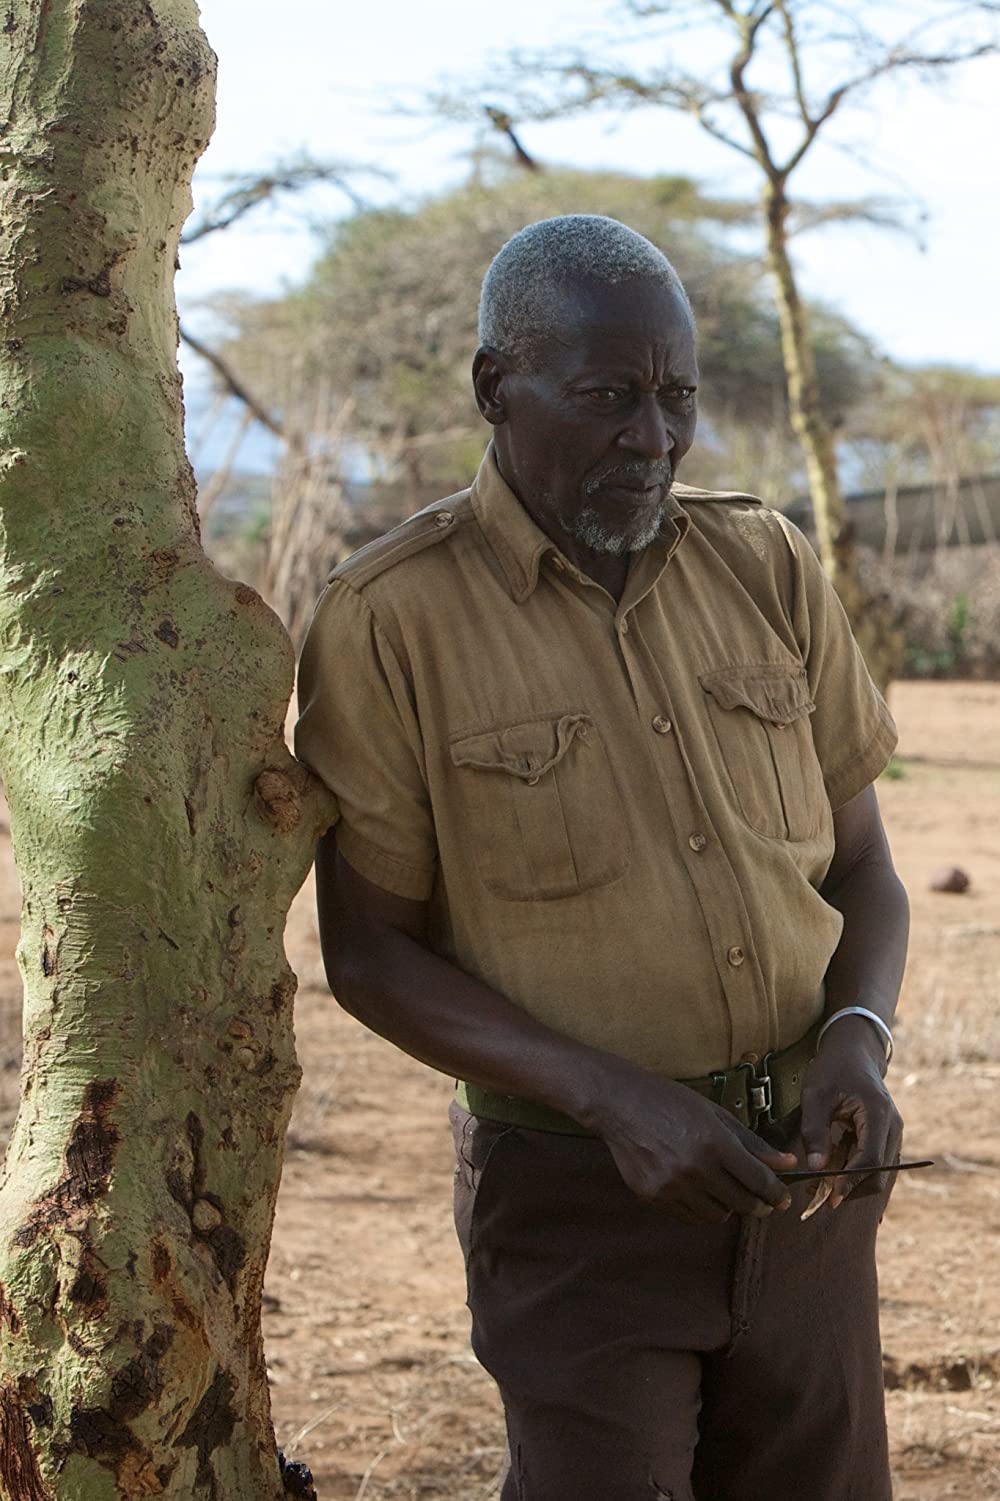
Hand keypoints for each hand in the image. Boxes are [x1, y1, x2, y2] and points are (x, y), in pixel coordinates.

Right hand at [593, 1072, 796, 1224]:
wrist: (620, 1104)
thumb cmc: (669, 1102)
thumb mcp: (715, 1115)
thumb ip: (752, 1143)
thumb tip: (787, 1163)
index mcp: (714, 1143)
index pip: (759, 1181)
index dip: (776, 1193)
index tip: (782, 1197)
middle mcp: (695, 1169)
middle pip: (742, 1203)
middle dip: (758, 1204)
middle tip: (762, 1199)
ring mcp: (672, 1186)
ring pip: (717, 1216)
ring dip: (728, 1207)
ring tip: (726, 1191)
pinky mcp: (654, 1197)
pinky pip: (690, 1216)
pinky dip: (702, 1208)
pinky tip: (700, 1191)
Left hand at [800, 1020, 903, 1208]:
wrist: (853, 1052)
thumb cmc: (833, 1068)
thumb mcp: (815, 1094)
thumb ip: (815, 1130)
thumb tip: (816, 1168)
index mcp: (878, 1113)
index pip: (870, 1159)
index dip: (850, 1181)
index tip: (828, 1196)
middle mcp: (892, 1127)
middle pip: (878, 1174)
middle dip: (849, 1188)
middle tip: (818, 1199)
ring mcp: (891, 1134)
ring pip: (877, 1173)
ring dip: (849, 1183)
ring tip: (817, 1188)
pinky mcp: (884, 1137)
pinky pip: (873, 1164)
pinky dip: (852, 1173)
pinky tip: (828, 1176)